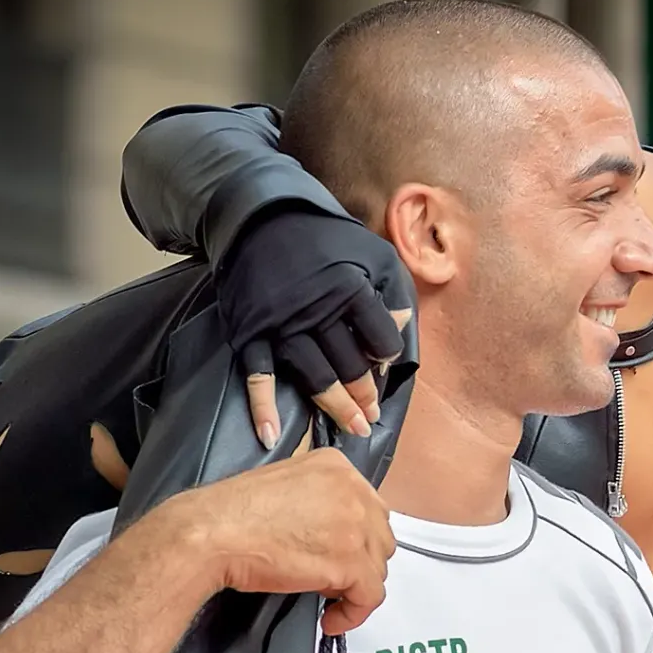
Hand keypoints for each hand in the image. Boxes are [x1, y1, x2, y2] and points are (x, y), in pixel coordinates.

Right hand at [169, 447, 396, 633]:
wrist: (212, 533)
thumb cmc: (232, 513)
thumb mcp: (287, 486)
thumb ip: (319, 500)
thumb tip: (333, 533)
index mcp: (337, 466)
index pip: (368, 507)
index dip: (355, 537)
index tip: (336, 554)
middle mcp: (353, 490)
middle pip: (379, 536)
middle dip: (359, 560)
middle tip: (330, 576)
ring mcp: (356, 525)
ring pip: (377, 566)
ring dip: (355, 586)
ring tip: (324, 597)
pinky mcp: (350, 562)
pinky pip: (370, 596)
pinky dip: (354, 613)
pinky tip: (331, 620)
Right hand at [218, 207, 416, 451]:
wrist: (260, 218)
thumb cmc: (326, 238)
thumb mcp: (373, 252)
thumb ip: (393, 291)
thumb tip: (402, 328)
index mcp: (351, 289)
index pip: (381, 340)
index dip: (388, 356)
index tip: (385, 363)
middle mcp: (317, 311)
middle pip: (350, 365)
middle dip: (366, 396)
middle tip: (372, 418)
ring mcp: (280, 324)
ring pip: (314, 376)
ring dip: (335, 408)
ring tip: (352, 429)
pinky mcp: (250, 332)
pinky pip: (258, 375)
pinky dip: (262, 406)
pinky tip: (270, 435)